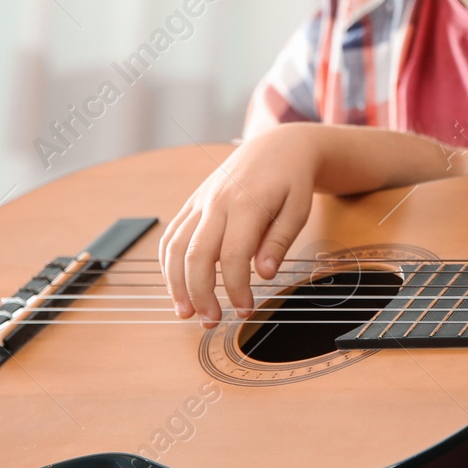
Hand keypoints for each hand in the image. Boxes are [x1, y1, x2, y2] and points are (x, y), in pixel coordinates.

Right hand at [159, 127, 320, 326]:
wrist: (277, 146)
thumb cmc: (291, 180)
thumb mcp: (298, 209)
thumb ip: (279, 241)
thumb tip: (264, 274)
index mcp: (247, 203)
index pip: (233, 255)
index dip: (236, 288)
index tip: (246, 310)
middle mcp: (216, 202)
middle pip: (196, 255)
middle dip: (200, 294)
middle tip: (211, 321)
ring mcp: (200, 202)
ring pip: (175, 247)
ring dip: (176, 284)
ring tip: (186, 312)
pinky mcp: (192, 204)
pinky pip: (171, 235)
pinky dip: (168, 263)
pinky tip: (177, 285)